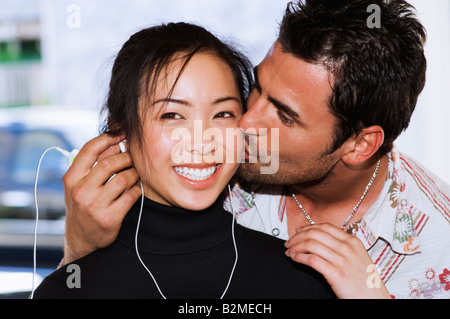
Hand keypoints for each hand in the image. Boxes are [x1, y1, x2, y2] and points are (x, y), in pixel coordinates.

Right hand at [62, 133, 140, 263]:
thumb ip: (93, 163)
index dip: (108, 138)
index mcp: (71, 179)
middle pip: (111, 163)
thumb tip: (114, 142)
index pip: (90, 150)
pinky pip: (131, 195)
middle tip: (133, 157)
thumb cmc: (83, 204)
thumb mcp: (79, 183)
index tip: (121, 134)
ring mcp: (95, 206)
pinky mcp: (110, 218)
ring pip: (124, 178)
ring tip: (135, 174)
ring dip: (134, 173)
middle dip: (126, 157)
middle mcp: (81, 191)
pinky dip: (137, 189)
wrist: (81, 239)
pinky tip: (135, 189)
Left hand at [285, 223, 390, 298]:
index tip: (298, 231)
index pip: (325, 227)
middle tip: (289, 242)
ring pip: (310, 244)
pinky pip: (311, 259)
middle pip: (315, 233)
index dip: (307, 227)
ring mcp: (341, 259)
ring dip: (295, 246)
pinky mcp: (336, 273)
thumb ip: (343, 247)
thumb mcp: (358, 257)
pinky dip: (299, 257)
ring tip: (289, 251)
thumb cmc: (365, 281)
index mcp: (352, 241)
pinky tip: (294, 258)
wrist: (375, 299)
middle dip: (297, 236)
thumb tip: (321, 241)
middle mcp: (347, 247)